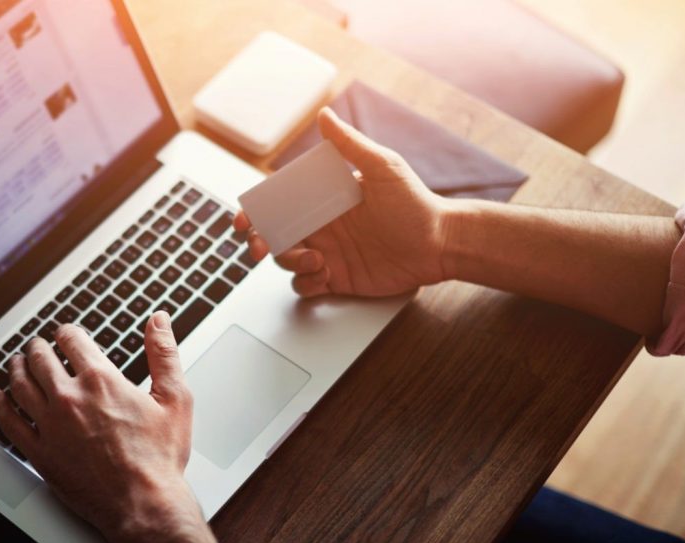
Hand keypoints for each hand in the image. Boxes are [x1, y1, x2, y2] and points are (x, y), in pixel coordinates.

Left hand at [0, 312, 221, 542]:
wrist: (144, 504)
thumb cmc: (160, 457)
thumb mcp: (175, 399)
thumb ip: (164, 354)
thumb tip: (158, 321)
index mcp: (100, 379)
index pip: (72, 340)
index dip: (67, 332)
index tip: (66, 333)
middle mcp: (70, 398)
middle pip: (41, 359)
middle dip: (39, 347)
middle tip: (38, 345)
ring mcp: (50, 426)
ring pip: (20, 385)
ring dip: (16, 368)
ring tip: (17, 362)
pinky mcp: (40, 453)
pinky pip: (9, 423)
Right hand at [234, 107, 451, 296]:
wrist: (440, 243)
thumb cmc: (415, 202)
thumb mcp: (382, 166)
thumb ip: (350, 145)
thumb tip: (325, 115)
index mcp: (324, 200)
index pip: (280, 204)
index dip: (255, 211)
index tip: (244, 219)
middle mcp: (322, 226)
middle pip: (274, 235)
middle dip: (259, 242)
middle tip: (258, 248)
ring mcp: (328, 253)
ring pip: (286, 261)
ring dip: (290, 263)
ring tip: (317, 260)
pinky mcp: (338, 279)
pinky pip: (306, 285)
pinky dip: (306, 283)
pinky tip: (324, 276)